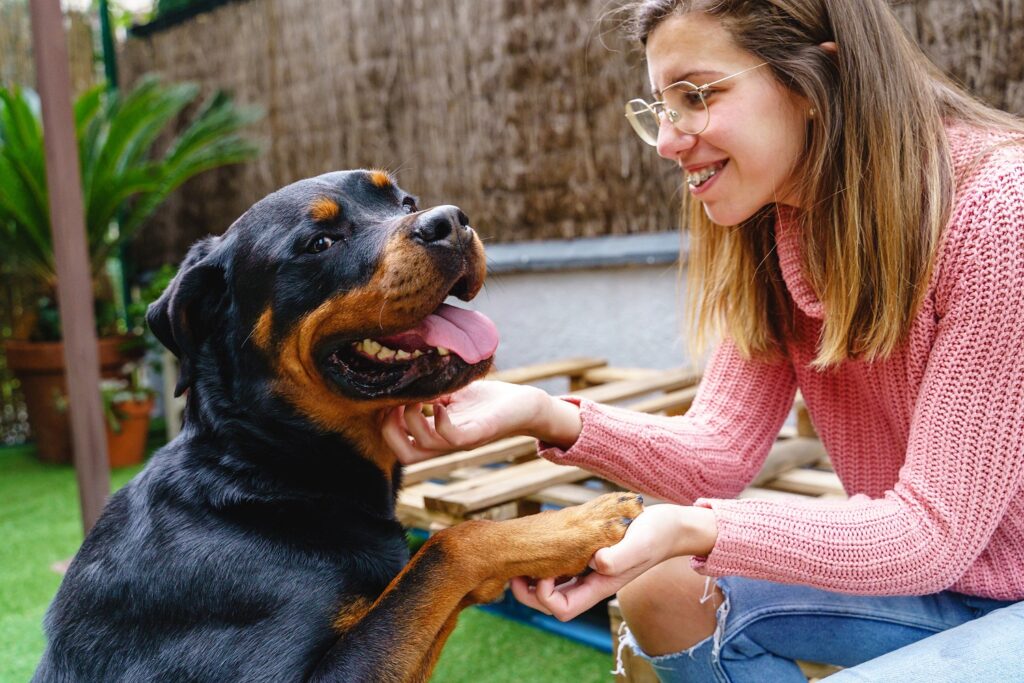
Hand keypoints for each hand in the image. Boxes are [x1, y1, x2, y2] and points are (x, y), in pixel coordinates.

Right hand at [382, 381, 580, 464]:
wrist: (524, 405)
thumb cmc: (488, 401)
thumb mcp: (451, 393)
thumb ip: (429, 391)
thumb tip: (404, 374)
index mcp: (437, 436)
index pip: (399, 447)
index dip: (385, 427)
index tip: (386, 401)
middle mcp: (446, 443)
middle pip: (404, 456)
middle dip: (389, 431)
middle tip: (394, 405)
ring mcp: (462, 441)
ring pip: (422, 448)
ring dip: (410, 422)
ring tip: (415, 399)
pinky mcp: (480, 433)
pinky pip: (452, 438)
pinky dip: (440, 422)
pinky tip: (441, 403)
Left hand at [509, 505, 717, 621]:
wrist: (670, 524)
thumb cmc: (656, 533)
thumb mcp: (639, 543)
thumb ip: (619, 556)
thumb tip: (596, 562)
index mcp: (601, 586)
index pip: (563, 609)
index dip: (545, 597)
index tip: (544, 573)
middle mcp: (592, 581)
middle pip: (551, 602)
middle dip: (528, 592)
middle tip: (516, 570)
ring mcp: (590, 569)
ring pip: (553, 585)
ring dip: (534, 576)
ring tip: (524, 557)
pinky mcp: (589, 553)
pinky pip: (561, 565)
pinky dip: (547, 559)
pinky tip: (543, 543)